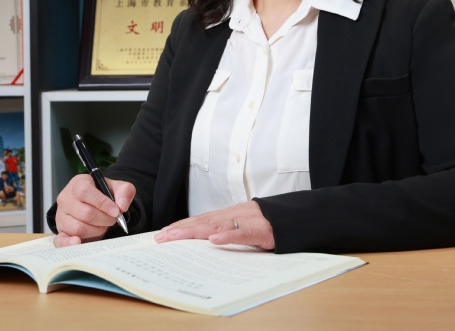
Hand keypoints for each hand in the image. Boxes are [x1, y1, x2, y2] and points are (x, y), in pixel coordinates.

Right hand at [53, 174, 134, 247]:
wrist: (94, 204)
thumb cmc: (103, 194)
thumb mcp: (117, 187)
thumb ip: (124, 192)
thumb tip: (122, 206)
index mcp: (78, 183)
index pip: (86, 192)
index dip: (103, 203)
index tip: (116, 211)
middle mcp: (66, 198)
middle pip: (86, 213)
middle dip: (104, 219)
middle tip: (112, 219)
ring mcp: (61, 215)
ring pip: (79, 228)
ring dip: (96, 230)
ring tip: (101, 225)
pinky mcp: (61, 230)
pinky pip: (61, 240)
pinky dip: (69, 243)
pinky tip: (78, 242)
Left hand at [154, 201, 274, 249]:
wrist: (294, 217)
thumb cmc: (268, 223)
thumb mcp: (244, 223)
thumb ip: (227, 228)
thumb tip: (206, 240)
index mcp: (230, 214)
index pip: (200, 219)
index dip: (182, 225)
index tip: (163, 232)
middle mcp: (234, 214)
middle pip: (202, 222)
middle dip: (179, 230)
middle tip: (160, 238)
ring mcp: (246, 221)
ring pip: (216, 226)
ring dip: (193, 232)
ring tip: (175, 238)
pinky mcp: (260, 230)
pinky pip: (242, 233)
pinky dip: (227, 236)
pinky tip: (214, 241)